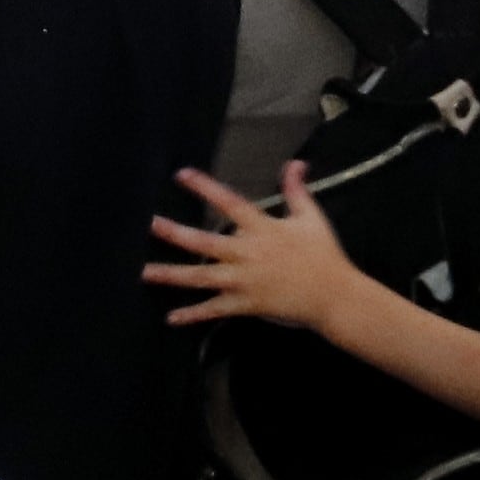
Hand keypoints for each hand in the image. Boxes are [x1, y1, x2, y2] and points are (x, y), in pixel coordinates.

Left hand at [145, 161, 366, 339]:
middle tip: (149, 224)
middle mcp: (248, 253)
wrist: (335, 296)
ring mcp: (245, 281)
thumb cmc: (323, 255)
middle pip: (205, 241)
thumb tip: (295, 162)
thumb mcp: (311, 217)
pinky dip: (193, 314)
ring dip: (172, 275)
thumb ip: (296, 190)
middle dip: (175, 233)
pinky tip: (172, 317)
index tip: (181, 174)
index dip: (206, 187)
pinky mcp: (246, 304)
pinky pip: (215, 310)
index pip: (230, 202)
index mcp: (262, 229)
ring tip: (143, 272)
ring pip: (202, 277)